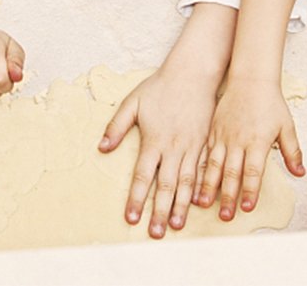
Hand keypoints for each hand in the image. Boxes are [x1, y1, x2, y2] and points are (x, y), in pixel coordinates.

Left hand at [98, 68, 214, 237]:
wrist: (192, 73)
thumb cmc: (160, 87)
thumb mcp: (133, 102)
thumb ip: (117, 126)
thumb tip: (102, 148)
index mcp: (154, 140)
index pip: (142, 175)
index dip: (135, 198)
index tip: (130, 218)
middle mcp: (173, 147)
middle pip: (165, 185)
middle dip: (159, 211)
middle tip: (155, 234)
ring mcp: (191, 147)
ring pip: (186, 183)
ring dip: (180, 206)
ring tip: (176, 226)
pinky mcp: (205, 144)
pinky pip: (203, 172)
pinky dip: (200, 190)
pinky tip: (198, 204)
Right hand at [197, 77, 304, 219]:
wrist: (250, 78)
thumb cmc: (270, 103)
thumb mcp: (287, 126)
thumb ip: (292, 151)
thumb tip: (300, 173)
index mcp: (257, 141)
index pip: (253, 171)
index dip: (250, 191)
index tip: (247, 208)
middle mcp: (237, 140)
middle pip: (231, 173)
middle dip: (227, 196)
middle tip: (225, 216)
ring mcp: (223, 134)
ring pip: (214, 165)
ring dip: (209, 186)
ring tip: (202, 203)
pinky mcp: (213, 129)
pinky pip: (205, 152)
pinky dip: (201, 168)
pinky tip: (195, 180)